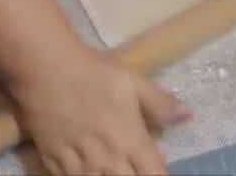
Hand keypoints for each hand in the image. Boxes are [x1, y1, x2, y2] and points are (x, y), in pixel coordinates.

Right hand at [12, 46, 190, 174]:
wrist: (47, 70)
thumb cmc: (94, 73)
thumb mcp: (134, 82)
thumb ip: (160, 103)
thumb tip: (188, 116)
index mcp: (132, 141)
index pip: (153, 174)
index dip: (157, 175)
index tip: (155, 170)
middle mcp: (108, 159)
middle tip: (133, 169)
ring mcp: (79, 164)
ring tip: (109, 170)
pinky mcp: (53, 161)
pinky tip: (84, 172)